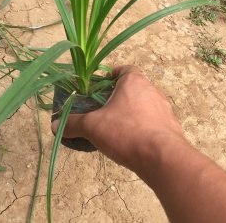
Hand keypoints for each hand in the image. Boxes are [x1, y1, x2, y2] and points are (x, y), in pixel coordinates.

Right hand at [51, 65, 183, 172]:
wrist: (161, 157)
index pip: (124, 68)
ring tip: (118, 127)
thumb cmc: (125, 131)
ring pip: (144, 103)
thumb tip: (54, 125)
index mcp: (134, 81)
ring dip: (132, 111)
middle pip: (133, 87)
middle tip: (105, 110)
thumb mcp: (94, 126)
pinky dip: (144, 125)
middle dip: (119, 97)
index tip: (101, 87)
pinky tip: (134, 140)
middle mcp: (152, 89)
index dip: (112, 75)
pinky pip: (154, 119)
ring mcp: (164, 107)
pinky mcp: (171, 124)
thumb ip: (74, 124)